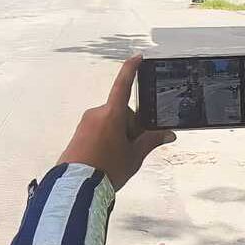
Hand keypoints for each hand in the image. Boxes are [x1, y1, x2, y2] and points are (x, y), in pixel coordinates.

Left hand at [58, 56, 175, 189]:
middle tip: (132, 150)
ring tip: (117, 158)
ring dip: (119, 134)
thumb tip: (168, 134)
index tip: (137, 58)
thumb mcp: (134, 156)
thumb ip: (151, 141)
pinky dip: (107, 140)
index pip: (123, 85)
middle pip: (122, 113)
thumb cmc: (106, 170)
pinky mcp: (79, 133)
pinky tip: (107, 158)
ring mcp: (86, 123)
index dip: (131, 69)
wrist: (76, 187)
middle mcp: (97, 113)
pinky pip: (99, 130)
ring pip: (111, 122)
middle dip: (131, 127)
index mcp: (112, 114)